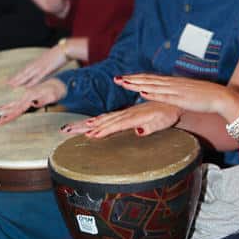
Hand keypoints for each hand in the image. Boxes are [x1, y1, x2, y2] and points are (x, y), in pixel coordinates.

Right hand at [0, 78, 65, 123]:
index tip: (3, 120)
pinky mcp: (28, 95)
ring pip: (15, 103)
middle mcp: (27, 94)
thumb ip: (44, 100)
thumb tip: (34, 103)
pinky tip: (4, 107)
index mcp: (31, 96)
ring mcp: (27, 94)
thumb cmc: (56, 91)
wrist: (58, 83)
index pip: (19, 108)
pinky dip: (11, 105)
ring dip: (7, 110)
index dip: (11, 115)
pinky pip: (18, 101)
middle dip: (7, 114)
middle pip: (15, 106)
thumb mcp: (53, 96)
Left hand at [7, 44, 67, 86]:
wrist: (65, 49)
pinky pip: (37, 77)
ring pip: (27, 75)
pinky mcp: (47, 69)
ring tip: (11, 86)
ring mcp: (41, 67)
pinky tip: (26, 86)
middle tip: (6, 84)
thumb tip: (42, 70)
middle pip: (23, 73)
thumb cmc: (59, 54)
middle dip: (14, 79)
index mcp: (37, 62)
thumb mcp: (49, 59)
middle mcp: (36, 64)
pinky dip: (31, 82)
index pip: (24, 70)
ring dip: (19, 81)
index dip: (17, 75)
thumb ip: (44, 65)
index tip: (10, 80)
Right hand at [63, 101, 182, 137]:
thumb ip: (150, 127)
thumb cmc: (168, 114)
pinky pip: (110, 117)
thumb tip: (139, 132)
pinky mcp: (128, 114)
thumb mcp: (163, 123)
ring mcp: (127, 113)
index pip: (116, 125)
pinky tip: (91, 123)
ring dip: (88, 123)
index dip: (103, 131)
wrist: (172, 102)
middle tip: (66, 131)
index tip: (89, 136)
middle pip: (104, 120)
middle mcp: (128, 114)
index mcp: (136, 117)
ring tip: (72, 128)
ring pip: (104, 118)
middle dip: (85, 126)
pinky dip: (99, 120)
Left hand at [117, 74, 238, 116]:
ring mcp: (176, 90)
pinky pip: (164, 96)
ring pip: (153, 86)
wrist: (220, 97)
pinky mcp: (182, 99)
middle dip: (132, 79)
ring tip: (124, 83)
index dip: (136, 78)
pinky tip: (142, 93)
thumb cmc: (204, 97)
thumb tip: (166, 94)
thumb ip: (175, 93)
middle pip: (148, 80)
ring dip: (138, 84)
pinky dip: (152, 94)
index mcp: (173, 83)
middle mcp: (173, 84)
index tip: (123, 77)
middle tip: (116, 79)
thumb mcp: (186, 94)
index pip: (151, 79)